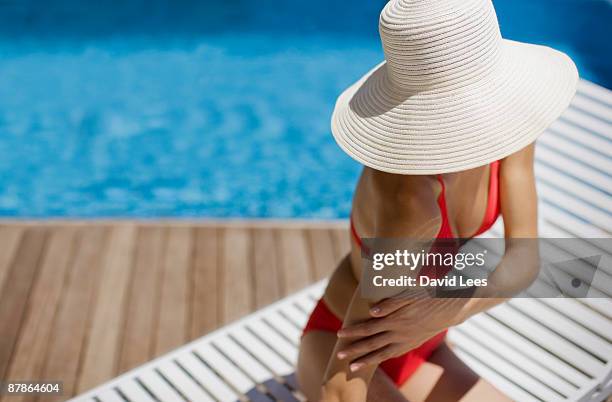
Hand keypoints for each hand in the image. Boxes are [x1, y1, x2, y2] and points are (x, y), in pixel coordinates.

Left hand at [335, 289, 467, 369]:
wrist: (449, 309)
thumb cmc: (426, 296)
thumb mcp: (408, 295)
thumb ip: (390, 303)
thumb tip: (372, 311)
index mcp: (395, 320)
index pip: (368, 328)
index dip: (352, 332)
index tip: (339, 334)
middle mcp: (399, 334)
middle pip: (371, 345)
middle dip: (354, 351)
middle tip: (339, 356)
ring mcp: (406, 341)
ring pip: (382, 355)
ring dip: (365, 361)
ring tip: (352, 368)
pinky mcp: (411, 344)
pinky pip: (393, 354)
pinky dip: (381, 359)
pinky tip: (372, 361)